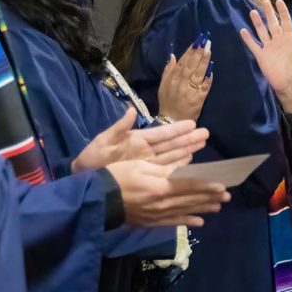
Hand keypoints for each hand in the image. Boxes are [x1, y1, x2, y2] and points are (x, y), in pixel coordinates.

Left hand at [71, 108, 208, 171]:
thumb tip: (130, 110)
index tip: (193, 123)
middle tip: (206, 133)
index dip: (176, 128)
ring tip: (203, 144)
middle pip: (171, 144)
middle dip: (188, 138)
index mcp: (137, 140)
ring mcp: (148, 164)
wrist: (85, 181)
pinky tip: (190, 162)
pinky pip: (166, 170)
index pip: (161, 133)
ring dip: (187, 150)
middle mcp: (146, 151)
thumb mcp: (103, 142)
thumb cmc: (92, 159)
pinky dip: (178, 166)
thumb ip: (119, 127)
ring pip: (172, 156)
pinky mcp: (146, 175)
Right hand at [106, 159, 230, 227]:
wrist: (97, 200)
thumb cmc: (118, 176)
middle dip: (210, 198)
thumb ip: (164, 170)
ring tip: (218, 207)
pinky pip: (173, 222)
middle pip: (191, 199)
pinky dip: (187, 221)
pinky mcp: (151, 222)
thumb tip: (185, 171)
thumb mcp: (141, 166)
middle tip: (227, 196)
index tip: (222, 186)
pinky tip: (200, 222)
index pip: (190, 186)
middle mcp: (163, 203)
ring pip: (185, 211)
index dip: (207, 186)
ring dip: (203, 209)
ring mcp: (158, 215)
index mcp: (161, 186)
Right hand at [159, 35, 212, 121]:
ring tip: (209, 50)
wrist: (172, 121)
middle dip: (199, 53)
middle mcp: (181, 84)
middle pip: (191, 66)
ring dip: (204, 61)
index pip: (182, 62)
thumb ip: (168, 70)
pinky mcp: (199, 99)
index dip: (190, 51)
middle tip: (205, 41)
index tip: (197, 42)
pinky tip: (212, 69)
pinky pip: (204, 87)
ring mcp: (190, 91)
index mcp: (172, 79)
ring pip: (198, 74)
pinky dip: (208, 78)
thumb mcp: (163, 86)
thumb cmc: (167, 102)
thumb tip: (172, 55)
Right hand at [239, 0, 291, 113]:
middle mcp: (278, 41)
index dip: (282, 12)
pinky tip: (243, 30)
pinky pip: (253, 45)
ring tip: (252, 11)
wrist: (289, 85)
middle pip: (272, 23)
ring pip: (262, 32)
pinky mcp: (261, 56)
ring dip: (257, 22)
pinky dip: (248, 38)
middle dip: (268, 12)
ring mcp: (269, 48)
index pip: (285, 22)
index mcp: (289, 39)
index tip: (279, 1)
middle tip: (264, 0)